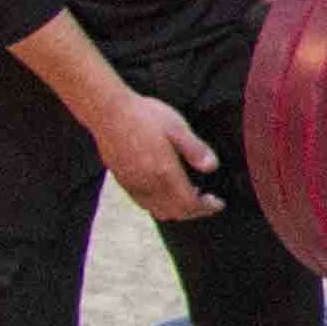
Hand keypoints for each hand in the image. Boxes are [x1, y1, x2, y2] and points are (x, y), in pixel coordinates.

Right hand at [94, 92, 221, 220]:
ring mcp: (133, 185)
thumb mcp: (177, 127)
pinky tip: (164, 191)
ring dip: (177, 210)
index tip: (219, 203)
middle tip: (207, 201)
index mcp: (165, 173)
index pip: (190, 204)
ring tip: (189, 195)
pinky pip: (144, 204)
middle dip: (195, 211)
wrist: (107, 112)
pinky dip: (159, 206)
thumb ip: (196, 149)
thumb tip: (212, 168)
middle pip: (176, 213)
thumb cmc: (144, 116)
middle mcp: (148, 185)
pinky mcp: (122, 181)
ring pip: (158, 211)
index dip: (207, 208)